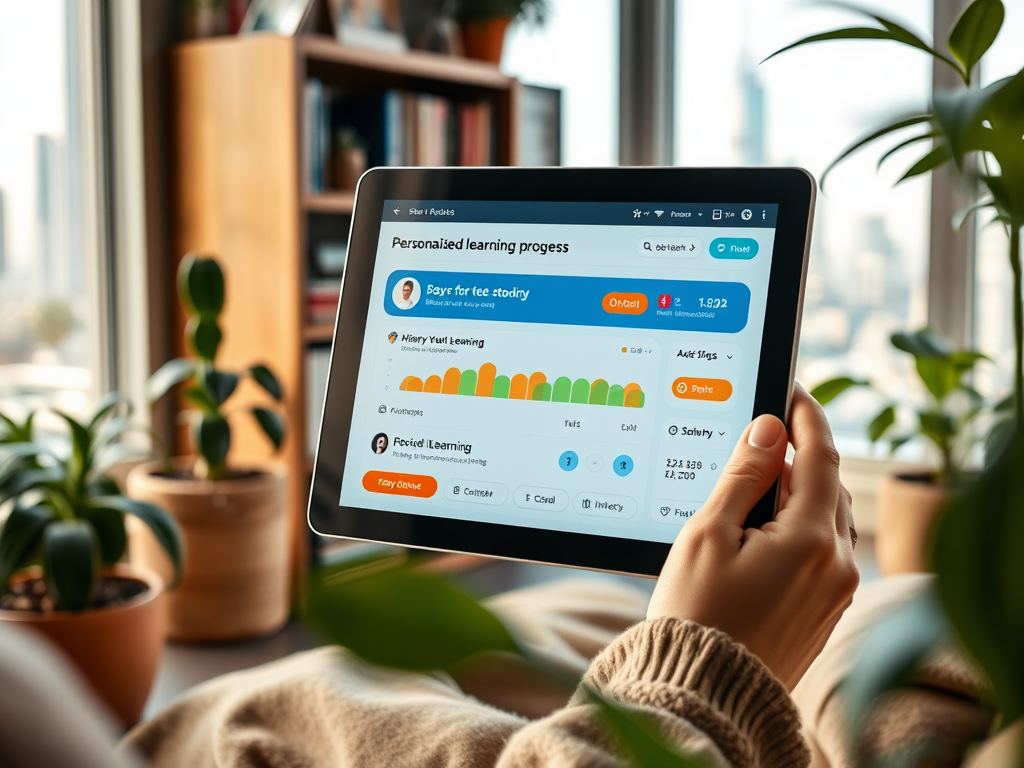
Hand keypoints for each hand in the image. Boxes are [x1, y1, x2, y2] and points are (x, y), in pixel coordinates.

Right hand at [647, 384, 858, 689]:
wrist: (705, 693)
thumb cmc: (696, 614)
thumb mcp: (708, 535)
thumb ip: (742, 477)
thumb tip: (767, 430)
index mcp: (810, 540)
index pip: (819, 456)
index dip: (806, 416)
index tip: (792, 389)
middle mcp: (836, 565)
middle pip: (827, 486)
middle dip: (797, 457)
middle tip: (758, 439)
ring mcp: (835, 592)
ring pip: (826, 519)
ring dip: (797, 494)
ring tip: (752, 489)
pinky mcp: (824, 611)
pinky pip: (822, 551)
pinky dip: (799, 528)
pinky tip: (761, 533)